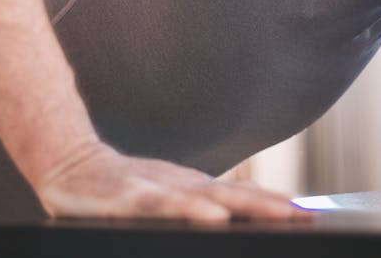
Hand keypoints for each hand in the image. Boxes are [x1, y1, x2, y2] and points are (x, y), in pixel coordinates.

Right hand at [36, 141, 312, 222]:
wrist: (68, 164)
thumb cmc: (119, 188)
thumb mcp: (164, 197)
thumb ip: (199, 205)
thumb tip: (243, 211)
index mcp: (192, 188)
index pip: (242, 197)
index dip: (276, 205)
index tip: (312, 214)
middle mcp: (181, 185)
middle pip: (234, 196)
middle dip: (272, 208)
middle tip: (306, 216)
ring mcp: (156, 188)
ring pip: (206, 198)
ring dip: (244, 206)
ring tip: (276, 215)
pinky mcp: (128, 198)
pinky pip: (163, 205)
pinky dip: (190, 210)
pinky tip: (213, 217)